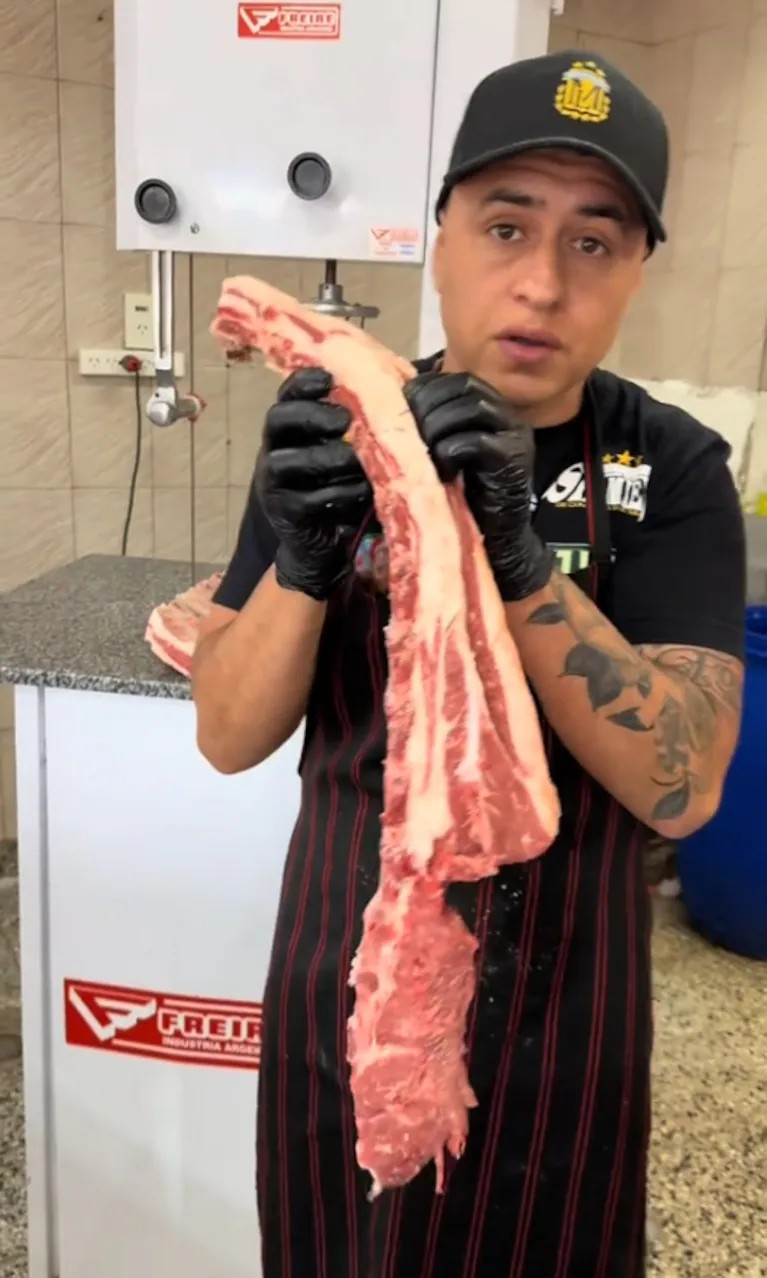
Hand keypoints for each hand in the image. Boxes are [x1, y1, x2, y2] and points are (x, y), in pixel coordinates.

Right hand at [256, 367, 371, 600]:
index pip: (286, 395)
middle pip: (279, 419)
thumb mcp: (346, 452)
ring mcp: (274, 483)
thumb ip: (358, 423)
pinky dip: (340, 494)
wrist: (320, 546)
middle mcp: (273, 450)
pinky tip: (364, 492)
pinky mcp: (285, 513)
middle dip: (313, 416)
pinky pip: (310, 499)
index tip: (329, 379)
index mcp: (288, 429)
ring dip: (332, 457)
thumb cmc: (339, 487)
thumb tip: (398, 386)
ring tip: (361, 459)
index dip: (303, 383)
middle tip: (345, 420)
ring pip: (296, 460)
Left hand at [404, 371, 552, 601]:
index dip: (423, 390)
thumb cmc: (466, 497)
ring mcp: (514, 435)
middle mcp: (506, 414)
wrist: (500, 541)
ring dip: (436, 428)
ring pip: (469, 408)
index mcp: (490, 406)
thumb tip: (389, 403)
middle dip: (426, 407)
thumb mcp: (445, 452)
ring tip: (422, 455)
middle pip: (462, 388)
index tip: (398, 411)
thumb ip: (432, 426)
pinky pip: (475, 442)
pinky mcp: (513, 460)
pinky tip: (441, 472)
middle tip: (406, 434)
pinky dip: (449, 453)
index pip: (454, 380)